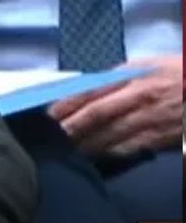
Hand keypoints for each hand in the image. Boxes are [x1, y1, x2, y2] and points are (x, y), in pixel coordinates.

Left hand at [48, 55, 181, 156]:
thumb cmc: (176, 73)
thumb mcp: (146, 65)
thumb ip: (116, 77)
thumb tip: (83, 88)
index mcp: (132, 75)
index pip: (92, 90)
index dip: (67, 103)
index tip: (49, 114)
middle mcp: (138, 97)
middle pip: (97, 114)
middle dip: (71, 126)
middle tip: (51, 136)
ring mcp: (149, 119)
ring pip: (109, 135)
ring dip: (85, 144)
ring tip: (66, 150)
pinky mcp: (159, 138)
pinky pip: (128, 148)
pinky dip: (108, 153)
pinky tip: (94, 157)